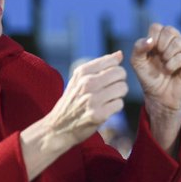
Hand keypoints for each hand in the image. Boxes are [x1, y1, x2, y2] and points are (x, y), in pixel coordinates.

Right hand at [20, 52, 126, 178]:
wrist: (58, 128)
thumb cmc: (72, 101)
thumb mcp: (80, 80)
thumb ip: (100, 65)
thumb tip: (120, 54)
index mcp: (82, 72)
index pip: (113, 61)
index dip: (115, 70)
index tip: (107, 79)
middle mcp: (87, 83)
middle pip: (120, 74)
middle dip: (119, 82)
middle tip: (110, 91)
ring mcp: (92, 99)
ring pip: (122, 88)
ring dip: (118, 95)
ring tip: (107, 100)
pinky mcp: (98, 115)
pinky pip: (119, 104)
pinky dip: (115, 107)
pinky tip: (105, 110)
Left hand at [132, 23, 180, 114]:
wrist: (159, 96)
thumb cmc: (149, 77)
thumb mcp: (137, 62)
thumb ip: (138, 47)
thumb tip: (150, 40)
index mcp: (162, 38)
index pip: (157, 27)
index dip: (151, 40)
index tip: (150, 53)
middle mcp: (176, 41)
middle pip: (169, 30)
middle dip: (160, 46)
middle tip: (159, 58)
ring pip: (179, 42)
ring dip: (167, 56)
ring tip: (164, 66)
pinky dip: (174, 64)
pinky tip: (170, 70)